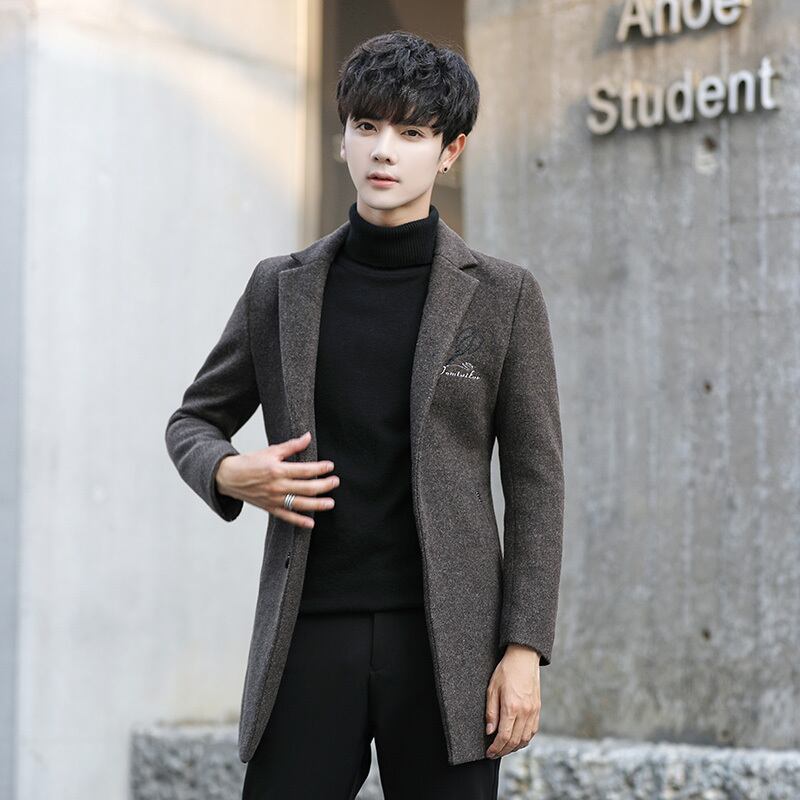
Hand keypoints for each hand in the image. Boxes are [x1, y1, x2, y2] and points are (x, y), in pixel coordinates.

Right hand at [215, 431, 337, 527]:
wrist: (228, 477)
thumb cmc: (249, 462)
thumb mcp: (270, 451)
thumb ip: (291, 446)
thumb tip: (308, 436)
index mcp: (278, 469)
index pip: (304, 470)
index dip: (320, 468)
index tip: (331, 466)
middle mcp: (277, 486)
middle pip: (306, 488)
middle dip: (324, 485)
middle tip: (335, 482)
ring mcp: (274, 499)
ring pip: (300, 504)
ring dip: (317, 504)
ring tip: (331, 503)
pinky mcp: (270, 508)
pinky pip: (287, 517)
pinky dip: (299, 522)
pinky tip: (311, 523)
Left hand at [484, 643, 540, 758]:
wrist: (524, 658)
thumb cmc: (506, 671)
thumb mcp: (492, 689)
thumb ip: (491, 712)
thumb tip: (490, 732)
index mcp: (512, 707)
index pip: (504, 737)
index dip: (496, 748)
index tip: (489, 753)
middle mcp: (525, 712)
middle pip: (515, 741)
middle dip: (503, 751)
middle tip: (494, 754)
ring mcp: (533, 711)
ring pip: (526, 739)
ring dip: (514, 747)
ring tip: (504, 748)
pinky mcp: (538, 709)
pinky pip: (533, 730)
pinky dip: (525, 739)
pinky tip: (517, 739)